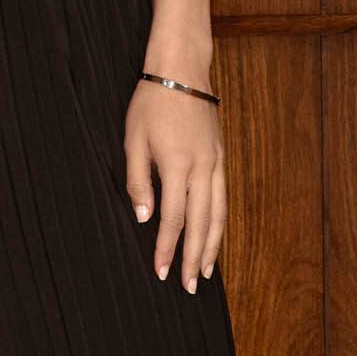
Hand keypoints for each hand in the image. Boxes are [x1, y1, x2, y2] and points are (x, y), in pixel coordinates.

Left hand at [123, 77, 225, 291]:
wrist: (182, 70)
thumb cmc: (151, 102)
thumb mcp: (133, 140)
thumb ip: (138, 182)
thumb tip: (144, 218)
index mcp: (177, 165)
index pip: (172, 219)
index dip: (167, 248)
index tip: (161, 271)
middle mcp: (202, 168)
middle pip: (200, 224)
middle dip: (194, 258)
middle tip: (188, 286)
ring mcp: (216, 163)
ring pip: (218, 214)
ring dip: (212, 246)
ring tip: (206, 272)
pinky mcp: (221, 157)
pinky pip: (223, 198)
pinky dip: (220, 223)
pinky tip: (214, 236)